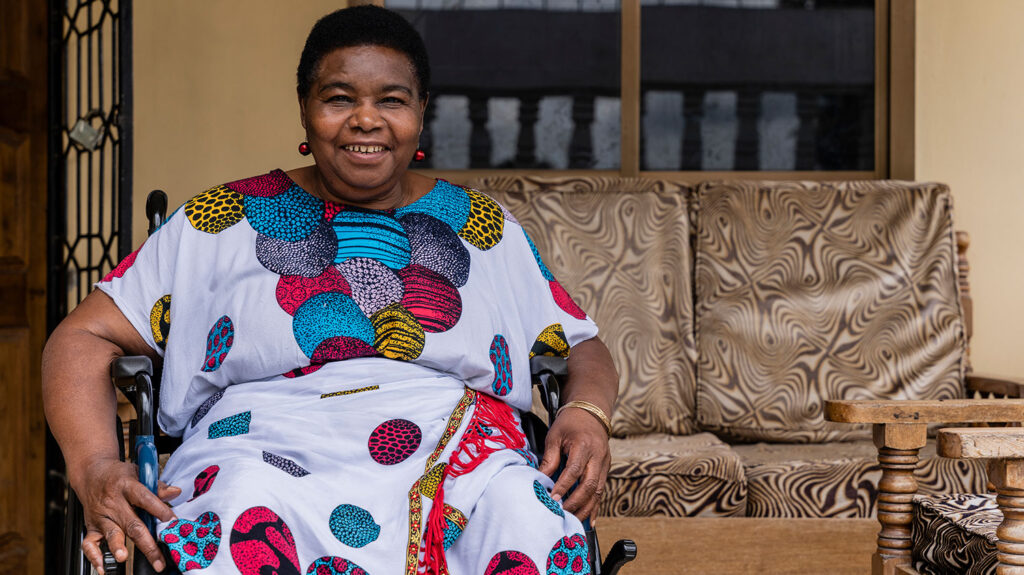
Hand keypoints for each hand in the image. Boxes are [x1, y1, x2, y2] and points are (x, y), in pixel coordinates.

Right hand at [73, 456, 179, 573]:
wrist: (91, 474)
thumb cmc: (118, 475)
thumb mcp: (138, 473)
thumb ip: (157, 486)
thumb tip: (176, 492)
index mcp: (127, 487)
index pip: (144, 498)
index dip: (159, 509)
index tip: (172, 521)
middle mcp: (113, 504)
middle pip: (132, 524)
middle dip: (147, 543)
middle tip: (158, 558)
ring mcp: (102, 517)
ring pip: (112, 534)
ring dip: (117, 547)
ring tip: (124, 557)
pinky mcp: (92, 527)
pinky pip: (89, 544)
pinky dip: (94, 557)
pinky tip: (102, 567)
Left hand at [537, 407, 610, 523]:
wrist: (590, 413)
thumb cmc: (570, 423)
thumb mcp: (554, 436)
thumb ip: (549, 458)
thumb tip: (541, 479)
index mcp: (584, 445)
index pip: (574, 470)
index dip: (563, 486)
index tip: (553, 498)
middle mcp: (598, 456)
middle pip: (590, 484)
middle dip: (576, 502)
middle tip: (562, 513)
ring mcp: (604, 464)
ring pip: (598, 491)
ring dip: (586, 508)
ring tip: (573, 520)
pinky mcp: (606, 469)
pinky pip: (601, 491)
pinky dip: (595, 507)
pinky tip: (589, 520)